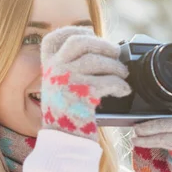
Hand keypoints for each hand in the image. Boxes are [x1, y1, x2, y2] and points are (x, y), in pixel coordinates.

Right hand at [39, 26, 130, 141]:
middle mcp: (54, 70)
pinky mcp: (83, 93)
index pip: (53, 39)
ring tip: (124, 74)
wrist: (63, 141)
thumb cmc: (67, 116)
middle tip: (115, 53)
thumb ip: (70, 69)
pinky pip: (108, 81)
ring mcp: (67, 80)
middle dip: (101, 44)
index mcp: (47, 67)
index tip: (87, 30)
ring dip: (115, 66)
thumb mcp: (60, 88)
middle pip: (79, 42)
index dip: (70, 30)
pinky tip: (125, 90)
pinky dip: (121, 85)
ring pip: (96, 60)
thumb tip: (98, 51)